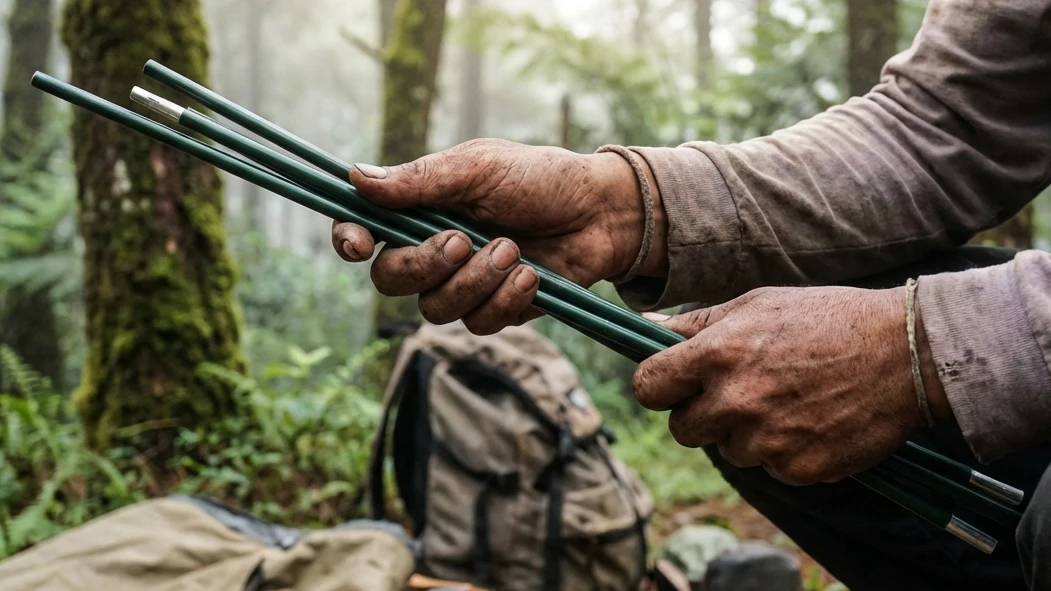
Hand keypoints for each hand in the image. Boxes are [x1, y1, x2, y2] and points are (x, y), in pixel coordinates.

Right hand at [331, 139, 666, 333]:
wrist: (600, 214)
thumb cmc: (540, 180)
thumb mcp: (480, 168)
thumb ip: (421, 180)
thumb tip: (357, 178)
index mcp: (421, 209)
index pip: (364, 230)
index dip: (350, 240)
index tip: (360, 244)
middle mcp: (433, 249)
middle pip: (390, 280)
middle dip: (423, 266)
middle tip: (463, 242)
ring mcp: (463, 284)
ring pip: (434, 309)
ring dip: (475, 281)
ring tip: (514, 250)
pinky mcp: (495, 310)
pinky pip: (478, 323)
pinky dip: (505, 300)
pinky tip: (531, 275)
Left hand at [633, 286, 949, 485]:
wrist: (907, 352)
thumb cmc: (828, 318)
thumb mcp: (757, 304)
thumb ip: (697, 323)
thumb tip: (646, 325)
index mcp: (717, 354)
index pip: (649, 387)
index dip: (659, 386)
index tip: (674, 384)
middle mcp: (735, 401)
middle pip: (682, 429)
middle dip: (701, 414)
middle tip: (737, 393)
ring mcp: (766, 441)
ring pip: (728, 450)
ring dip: (746, 433)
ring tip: (787, 399)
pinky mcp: (797, 469)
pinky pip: (769, 468)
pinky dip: (784, 450)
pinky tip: (811, 419)